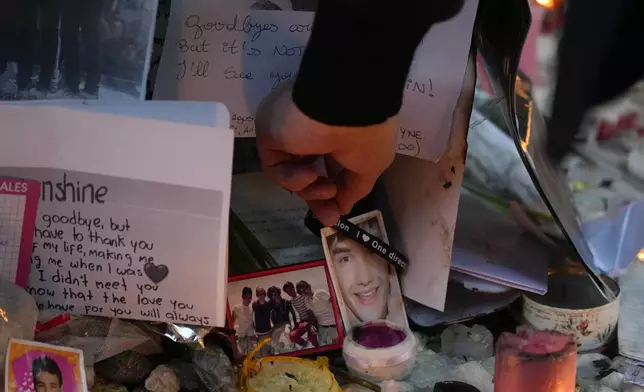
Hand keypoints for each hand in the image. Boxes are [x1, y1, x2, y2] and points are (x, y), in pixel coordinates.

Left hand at [255, 82, 396, 226]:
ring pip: (291, 174)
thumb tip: (341, 210)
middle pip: (305, 173)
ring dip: (310, 189)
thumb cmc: (364, 133)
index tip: (336, 214)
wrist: (344, 106)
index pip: (327, 167)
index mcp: (335, 133)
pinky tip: (310, 173)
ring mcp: (288, 133)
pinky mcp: (269, 135)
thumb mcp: (369, 167)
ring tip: (327, 187)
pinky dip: (293, 178)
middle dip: (316, 198)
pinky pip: (276, 168)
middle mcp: (310, 131)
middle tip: (327, 216)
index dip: (332, 193)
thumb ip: (353, 190)